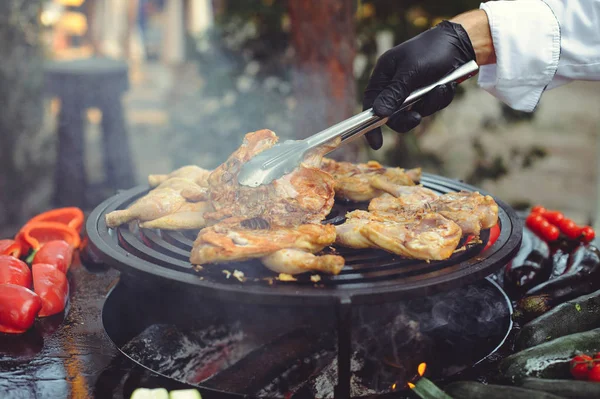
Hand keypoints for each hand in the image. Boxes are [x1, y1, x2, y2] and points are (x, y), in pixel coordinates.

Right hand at [363, 20, 475, 149]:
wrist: (461, 43)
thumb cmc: (431, 50)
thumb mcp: (411, 71)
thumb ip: (394, 93)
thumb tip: (378, 113)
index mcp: (384, 75)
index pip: (371, 103)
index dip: (370, 124)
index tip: (377, 143)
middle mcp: (395, 84)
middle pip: (392, 115)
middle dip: (407, 118)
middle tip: (417, 117)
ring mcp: (411, 91)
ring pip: (414, 113)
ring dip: (429, 104)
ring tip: (441, 87)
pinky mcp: (427, 94)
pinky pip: (429, 107)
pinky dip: (439, 99)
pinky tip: (446, 85)